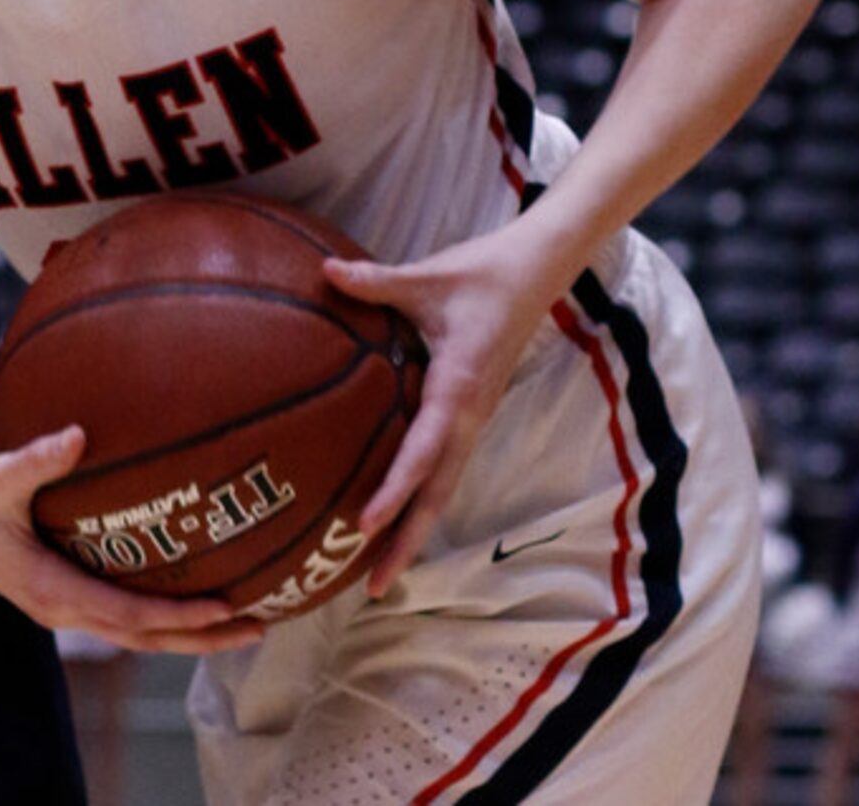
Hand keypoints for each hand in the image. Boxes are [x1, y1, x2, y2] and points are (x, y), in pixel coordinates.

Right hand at [0, 428, 270, 655]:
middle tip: (260, 626)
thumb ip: (37, 459)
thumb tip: (79, 434)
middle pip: (146, 639)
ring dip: (188, 632)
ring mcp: (63, 606)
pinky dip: (161, 615)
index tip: (225, 607)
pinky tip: (188, 594)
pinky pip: (122, 614)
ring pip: (137, 634)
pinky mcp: (62, 594)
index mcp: (51, 591)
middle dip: (203, 638)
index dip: (180, 616)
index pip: (129, 615)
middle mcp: (62, 609)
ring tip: (241, 620)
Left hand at [324, 220, 572, 597]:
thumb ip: (376, 281)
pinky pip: (442, 468)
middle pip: (437, 493)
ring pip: (442, 489)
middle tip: (372, 586)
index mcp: (460, 386)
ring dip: (413, 530)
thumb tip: (324, 271)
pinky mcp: (468, 417)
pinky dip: (419, 500)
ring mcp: (472, 421)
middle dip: (406, 540)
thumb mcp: (428, 275)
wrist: (534, 273)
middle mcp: (469, 415)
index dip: (395, 488)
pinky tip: (392, 519)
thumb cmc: (480, 274)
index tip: (365, 523)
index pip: (423, 449)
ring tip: (377, 574)